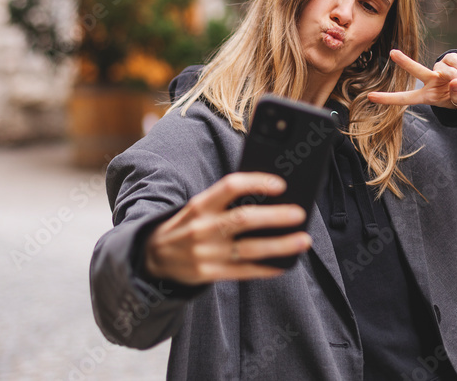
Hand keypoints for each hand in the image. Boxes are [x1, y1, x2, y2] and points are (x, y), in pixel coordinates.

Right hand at [144, 172, 311, 284]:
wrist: (153, 257)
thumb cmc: (187, 225)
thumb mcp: (199, 207)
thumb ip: (226, 202)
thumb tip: (269, 199)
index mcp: (200, 204)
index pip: (230, 186)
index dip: (256, 182)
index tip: (280, 184)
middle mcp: (202, 227)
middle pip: (244, 219)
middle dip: (275, 216)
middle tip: (300, 213)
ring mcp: (206, 253)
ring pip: (249, 249)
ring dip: (280, 245)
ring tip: (303, 240)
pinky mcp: (209, 274)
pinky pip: (244, 271)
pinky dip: (267, 268)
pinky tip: (285, 263)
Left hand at [367, 49, 456, 110]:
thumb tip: (456, 80)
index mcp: (426, 96)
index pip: (404, 98)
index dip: (388, 99)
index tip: (369, 96)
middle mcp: (430, 80)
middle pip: (417, 71)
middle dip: (406, 62)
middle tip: (393, 53)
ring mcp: (440, 68)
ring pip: (452, 73)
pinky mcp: (451, 59)